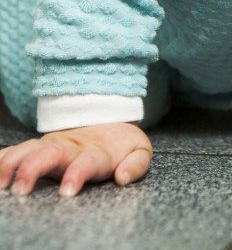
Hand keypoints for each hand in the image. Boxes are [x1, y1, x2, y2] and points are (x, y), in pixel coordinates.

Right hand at [0, 122, 152, 196]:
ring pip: (29, 149)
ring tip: (1, 181)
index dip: (77, 174)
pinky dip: (3, 157)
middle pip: (50, 154)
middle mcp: (69, 147)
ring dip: (13, 162)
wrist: (108, 118)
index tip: (67, 192)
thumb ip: (136, 164)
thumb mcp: (139, 150)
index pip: (86, 162)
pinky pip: (16, 150)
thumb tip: (123, 178)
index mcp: (95, 151)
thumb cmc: (120, 143)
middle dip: (33, 169)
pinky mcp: (38, 147)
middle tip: (20, 190)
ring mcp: (51, 145)